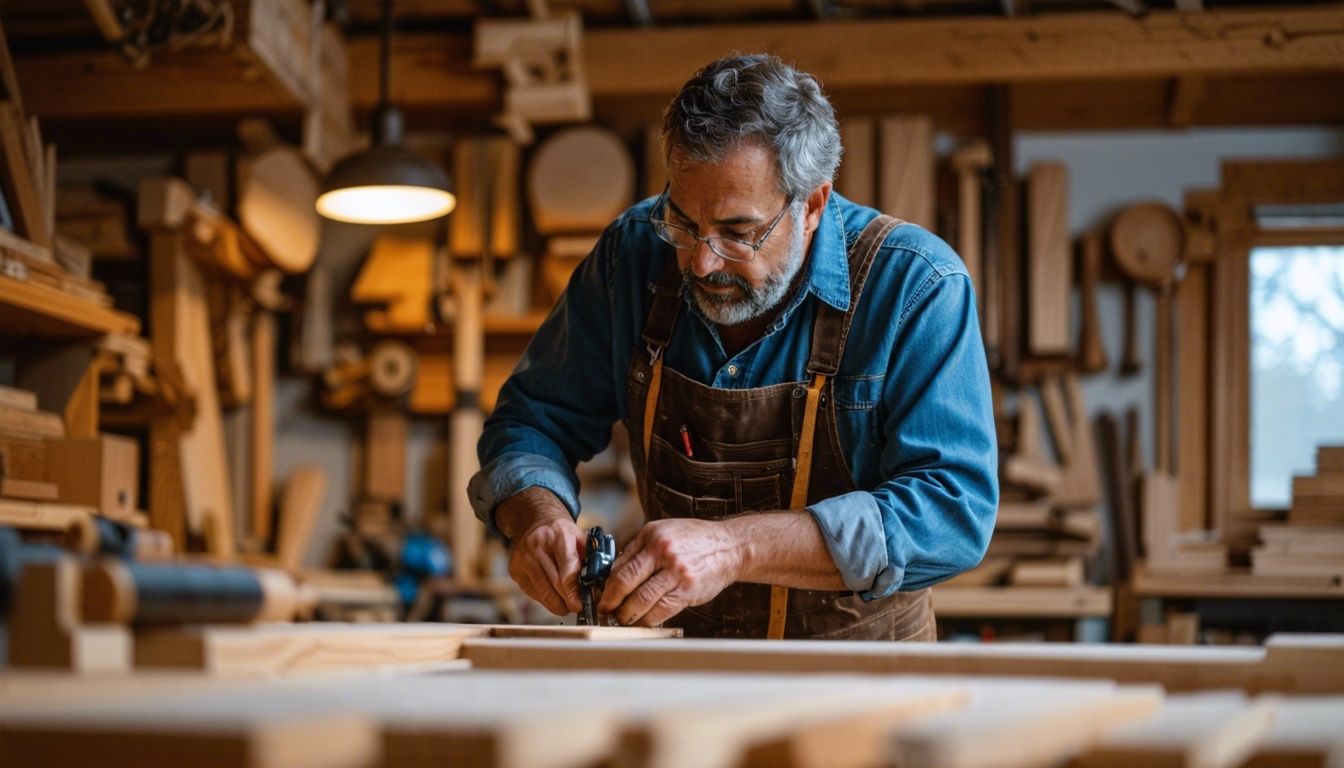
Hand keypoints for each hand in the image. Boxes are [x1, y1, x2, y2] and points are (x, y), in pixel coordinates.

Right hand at [497, 488, 584, 616]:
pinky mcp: (514, 569)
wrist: (535, 521)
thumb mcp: (580, 538)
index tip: (581, 604)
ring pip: (542, 592)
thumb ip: (589, 560)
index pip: (567, 569)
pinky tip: (553, 597)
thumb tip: (597, 588)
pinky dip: (545, 599)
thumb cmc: (563, 534)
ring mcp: (522, 558)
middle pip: (554, 584)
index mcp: (559, 535)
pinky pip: (532, 592)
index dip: (574, 591)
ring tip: (567, 607)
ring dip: (557, 605)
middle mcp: (537, 546)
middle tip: (577, 609)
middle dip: (567, 601)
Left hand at [597, 518, 742, 626]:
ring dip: (627, 615)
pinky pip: (661, 611)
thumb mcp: (663, 531)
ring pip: (642, 601)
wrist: (730, 547)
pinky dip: (648, 619)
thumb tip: (614, 573)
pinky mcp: (688, 591)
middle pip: (626, 583)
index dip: (607, 585)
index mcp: (653, 537)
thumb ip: (639, 549)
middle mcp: (663, 553)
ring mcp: (676, 573)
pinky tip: (643, 620)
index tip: (601, 596)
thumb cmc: (695, 539)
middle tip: (606, 612)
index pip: (621, 565)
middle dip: (612, 602)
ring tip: (622, 619)